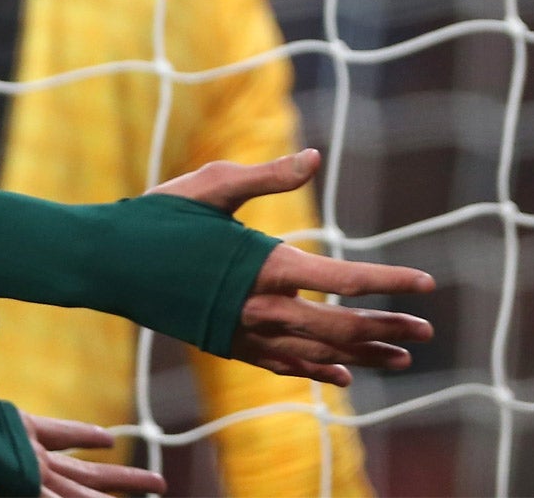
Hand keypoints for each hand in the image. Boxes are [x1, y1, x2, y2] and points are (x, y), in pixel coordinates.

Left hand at [0, 302, 164, 497]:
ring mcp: (16, 470)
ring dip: (113, 496)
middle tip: (158, 482)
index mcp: (9, 427)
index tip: (108, 438)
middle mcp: (18, 454)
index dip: (83, 436)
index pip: (57, 436)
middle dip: (120, 479)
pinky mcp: (11, 479)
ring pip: (77, 491)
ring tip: (159, 492)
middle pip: (80, 473)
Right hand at [150, 149, 434, 385]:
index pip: (344, 280)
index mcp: (266, 264)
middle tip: (427, 333)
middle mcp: (261, 308)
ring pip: (318, 353)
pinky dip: (318, 371)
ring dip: (363, 355)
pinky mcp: (227, 345)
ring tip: (401, 359)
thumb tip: (314, 157)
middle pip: (341, 326)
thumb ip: (269, 176)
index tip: (427, 285)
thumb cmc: (160, 216)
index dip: (390, 284)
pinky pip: (284, 365)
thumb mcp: (215, 185)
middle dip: (388, 328)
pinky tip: (343, 376)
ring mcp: (243, 333)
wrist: (106, 264)